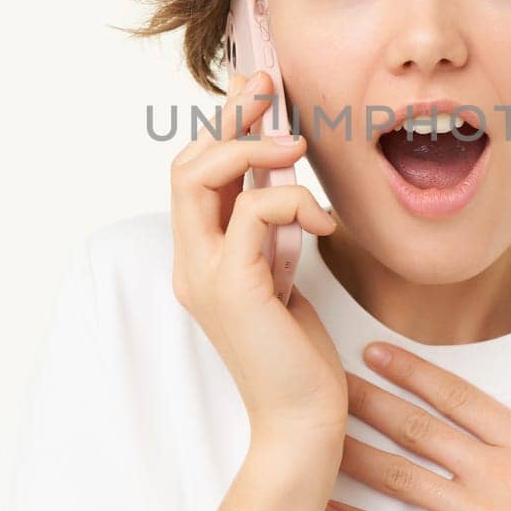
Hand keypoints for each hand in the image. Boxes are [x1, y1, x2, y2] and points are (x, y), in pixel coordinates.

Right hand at [168, 68, 346, 447]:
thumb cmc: (298, 355)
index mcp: (200, 258)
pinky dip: (293, 203)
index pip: (194, 175)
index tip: (258, 88)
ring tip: (297, 148)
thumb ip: (271, 232)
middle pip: (185, 164)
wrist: (303, 422)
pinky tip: (325, 225)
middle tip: (270, 88)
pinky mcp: (232, 286)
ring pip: (200, 175)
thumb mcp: (283, 275)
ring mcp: (204, 274)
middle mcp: (191, 262)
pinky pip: (253, 212)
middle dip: (229, 117)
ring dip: (253, 147)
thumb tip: (282, 175)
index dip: (223, 125)